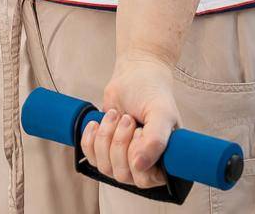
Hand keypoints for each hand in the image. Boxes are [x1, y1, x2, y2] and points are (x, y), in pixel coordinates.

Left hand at [79, 57, 179, 189]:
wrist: (134, 75)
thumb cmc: (153, 93)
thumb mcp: (161, 114)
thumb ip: (156, 141)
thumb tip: (139, 167)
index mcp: (164, 162)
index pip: (145, 179)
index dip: (137, 155)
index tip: (141, 130)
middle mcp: (143, 166)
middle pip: (122, 174)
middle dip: (120, 142)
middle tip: (128, 119)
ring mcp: (122, 160)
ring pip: (104, 166)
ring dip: (106, 137)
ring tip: (116, 115)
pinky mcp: (104, 150)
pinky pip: (90, 156)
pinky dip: (91, 138)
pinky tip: (98, 121)